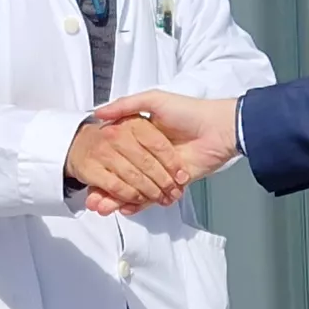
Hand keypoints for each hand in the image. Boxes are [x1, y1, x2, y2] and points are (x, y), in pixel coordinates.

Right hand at [86, 91, 238, 211]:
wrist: (220, 129)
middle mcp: (150, 155)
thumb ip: (126, 105)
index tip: (88, 172)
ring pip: (135, 189)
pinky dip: (138, 205)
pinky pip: (152, 198)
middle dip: (107, 188)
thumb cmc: (190, 111)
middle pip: (123, 175)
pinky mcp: (173, 184)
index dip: (103, 164)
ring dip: (118, 199)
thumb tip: (99, 111)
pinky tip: (124, 208)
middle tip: (92, 198)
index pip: (117, 154)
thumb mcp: (154, 100)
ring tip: (101, 207)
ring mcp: (161, 171)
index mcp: (142, 136)